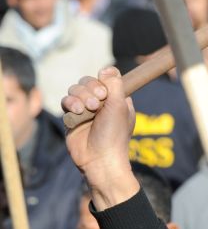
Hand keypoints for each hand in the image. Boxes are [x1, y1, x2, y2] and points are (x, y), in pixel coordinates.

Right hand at [62, 67, 138, 208]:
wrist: (99, 159)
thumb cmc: (114, 134)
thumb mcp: (120, 105)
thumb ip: (114, 84)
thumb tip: (106, 69)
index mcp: (118, 100)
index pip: (106, 78)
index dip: (103, 82)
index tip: (105, 93)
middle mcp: (102, 103)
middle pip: (88, 81)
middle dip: (90, 90)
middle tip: (97, 105)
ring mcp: (87, 110)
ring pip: (75, 89)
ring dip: (79, 97)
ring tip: (86, 111)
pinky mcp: (73, 117)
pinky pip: (66, 100)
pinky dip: (70, 104)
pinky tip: (76, 114)